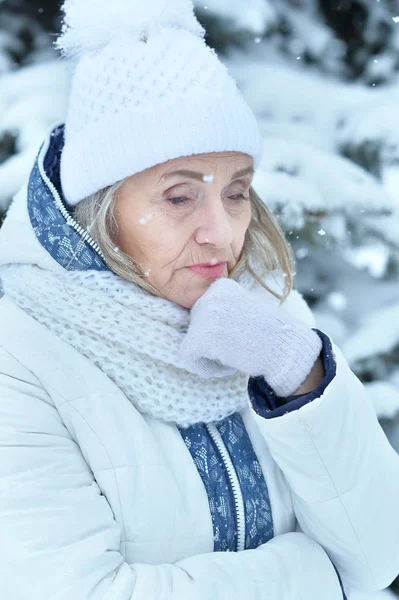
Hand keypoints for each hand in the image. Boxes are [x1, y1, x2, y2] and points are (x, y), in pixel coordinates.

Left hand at [180, 278, 321, 396]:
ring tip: (234, 353)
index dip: (218, 330)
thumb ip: (220, 312)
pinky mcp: (201, 337)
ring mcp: (204, 315)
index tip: (240, 333)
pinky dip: (204, 368)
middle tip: (238, 345)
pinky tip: (227, 365)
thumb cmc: (267, 334)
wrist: (286, 348)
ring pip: (190, 343)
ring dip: (210, 356)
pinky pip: (189, 357)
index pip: (202, 313)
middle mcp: (208, 295)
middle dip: (212, 343)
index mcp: (220, 286)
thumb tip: (196, 325)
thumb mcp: (242, 310)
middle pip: (193, 327)